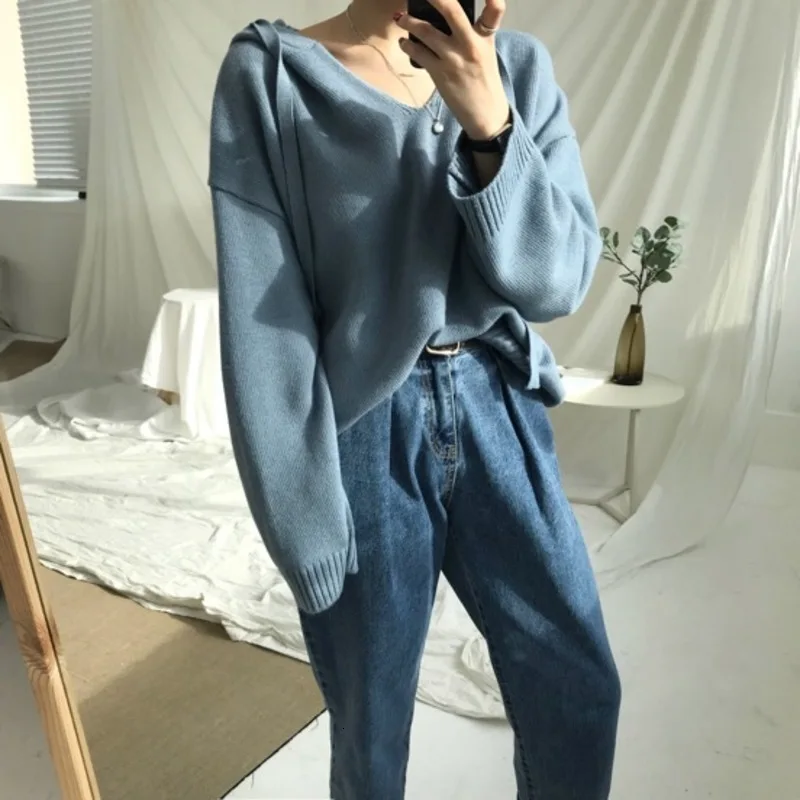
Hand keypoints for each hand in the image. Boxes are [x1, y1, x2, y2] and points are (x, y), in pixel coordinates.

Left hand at [396, 0, 509, 140]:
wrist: (485, 113)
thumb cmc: (483, 80)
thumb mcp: (485, 52)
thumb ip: (471, 33)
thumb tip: (445, 18)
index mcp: (485, 37)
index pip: (496, 9)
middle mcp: (470, 44)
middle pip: (452, 11)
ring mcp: (453, 59)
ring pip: (426, 31)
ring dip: (409, 22)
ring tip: (401, 19)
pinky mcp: (439, 73)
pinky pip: (418, 53)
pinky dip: (408, 46)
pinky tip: (404, 43)